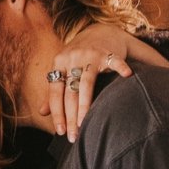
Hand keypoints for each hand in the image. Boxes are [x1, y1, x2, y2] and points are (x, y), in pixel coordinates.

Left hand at [44, 28, 133, 142]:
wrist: (99, 32)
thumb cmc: (79, 58)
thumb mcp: (64, 70)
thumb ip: (54, 92)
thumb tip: (41, 112)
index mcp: (59, 63)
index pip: (55, 92)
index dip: (57, 113)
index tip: (60, 131)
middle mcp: (72, 58)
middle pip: (69, 91)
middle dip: (70, 116)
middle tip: (74, 136)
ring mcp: (90, 54)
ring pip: (86, 83)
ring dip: (84, 106)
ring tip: (85, 124)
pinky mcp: (108, 52)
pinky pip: (115, 62)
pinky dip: (121, 67)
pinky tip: (127, 76)